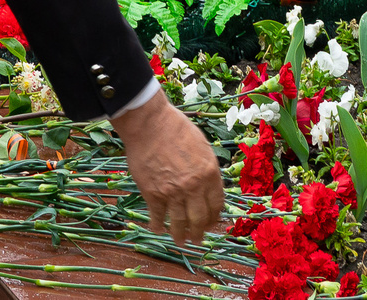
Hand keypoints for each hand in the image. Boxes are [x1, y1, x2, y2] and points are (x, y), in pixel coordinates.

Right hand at [110, 91, 224, 243]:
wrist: (150, 124)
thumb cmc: (178, 128)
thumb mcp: (202, 146)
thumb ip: (207, 169)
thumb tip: (209, 185)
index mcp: (210, 173)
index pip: (216, 204)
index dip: (214, 217)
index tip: (212, 223)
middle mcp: (193, 187)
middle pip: (199, 218)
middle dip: (199, 233)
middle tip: (197, 240)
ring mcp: (172, 192)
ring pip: (179, 223)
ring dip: (180, 235)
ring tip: (181, 242)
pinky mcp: (153, 193)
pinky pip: (157, 216)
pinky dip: (157, 226)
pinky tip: (158, 229)